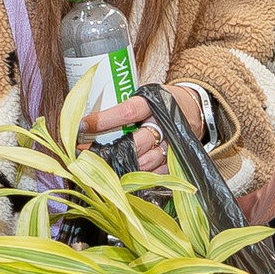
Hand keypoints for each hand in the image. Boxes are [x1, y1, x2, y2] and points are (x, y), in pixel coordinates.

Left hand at [80, 83, 203, 170]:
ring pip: (146, 162)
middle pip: (137, 143)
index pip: (127, 112)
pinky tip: (124, 175)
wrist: (192, 109)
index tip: (82, 126)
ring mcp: (173, 145)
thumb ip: (123, 108)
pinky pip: (156, 174)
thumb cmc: (160, 103)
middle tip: (87, 155)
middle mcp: (165, 125)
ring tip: (102, 168)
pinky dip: (139, 177)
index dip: (104, 120)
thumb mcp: (145, 96)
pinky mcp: (177, 161)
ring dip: (123, 166)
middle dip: (112, 152)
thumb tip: (88, 123)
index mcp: (154, 103)